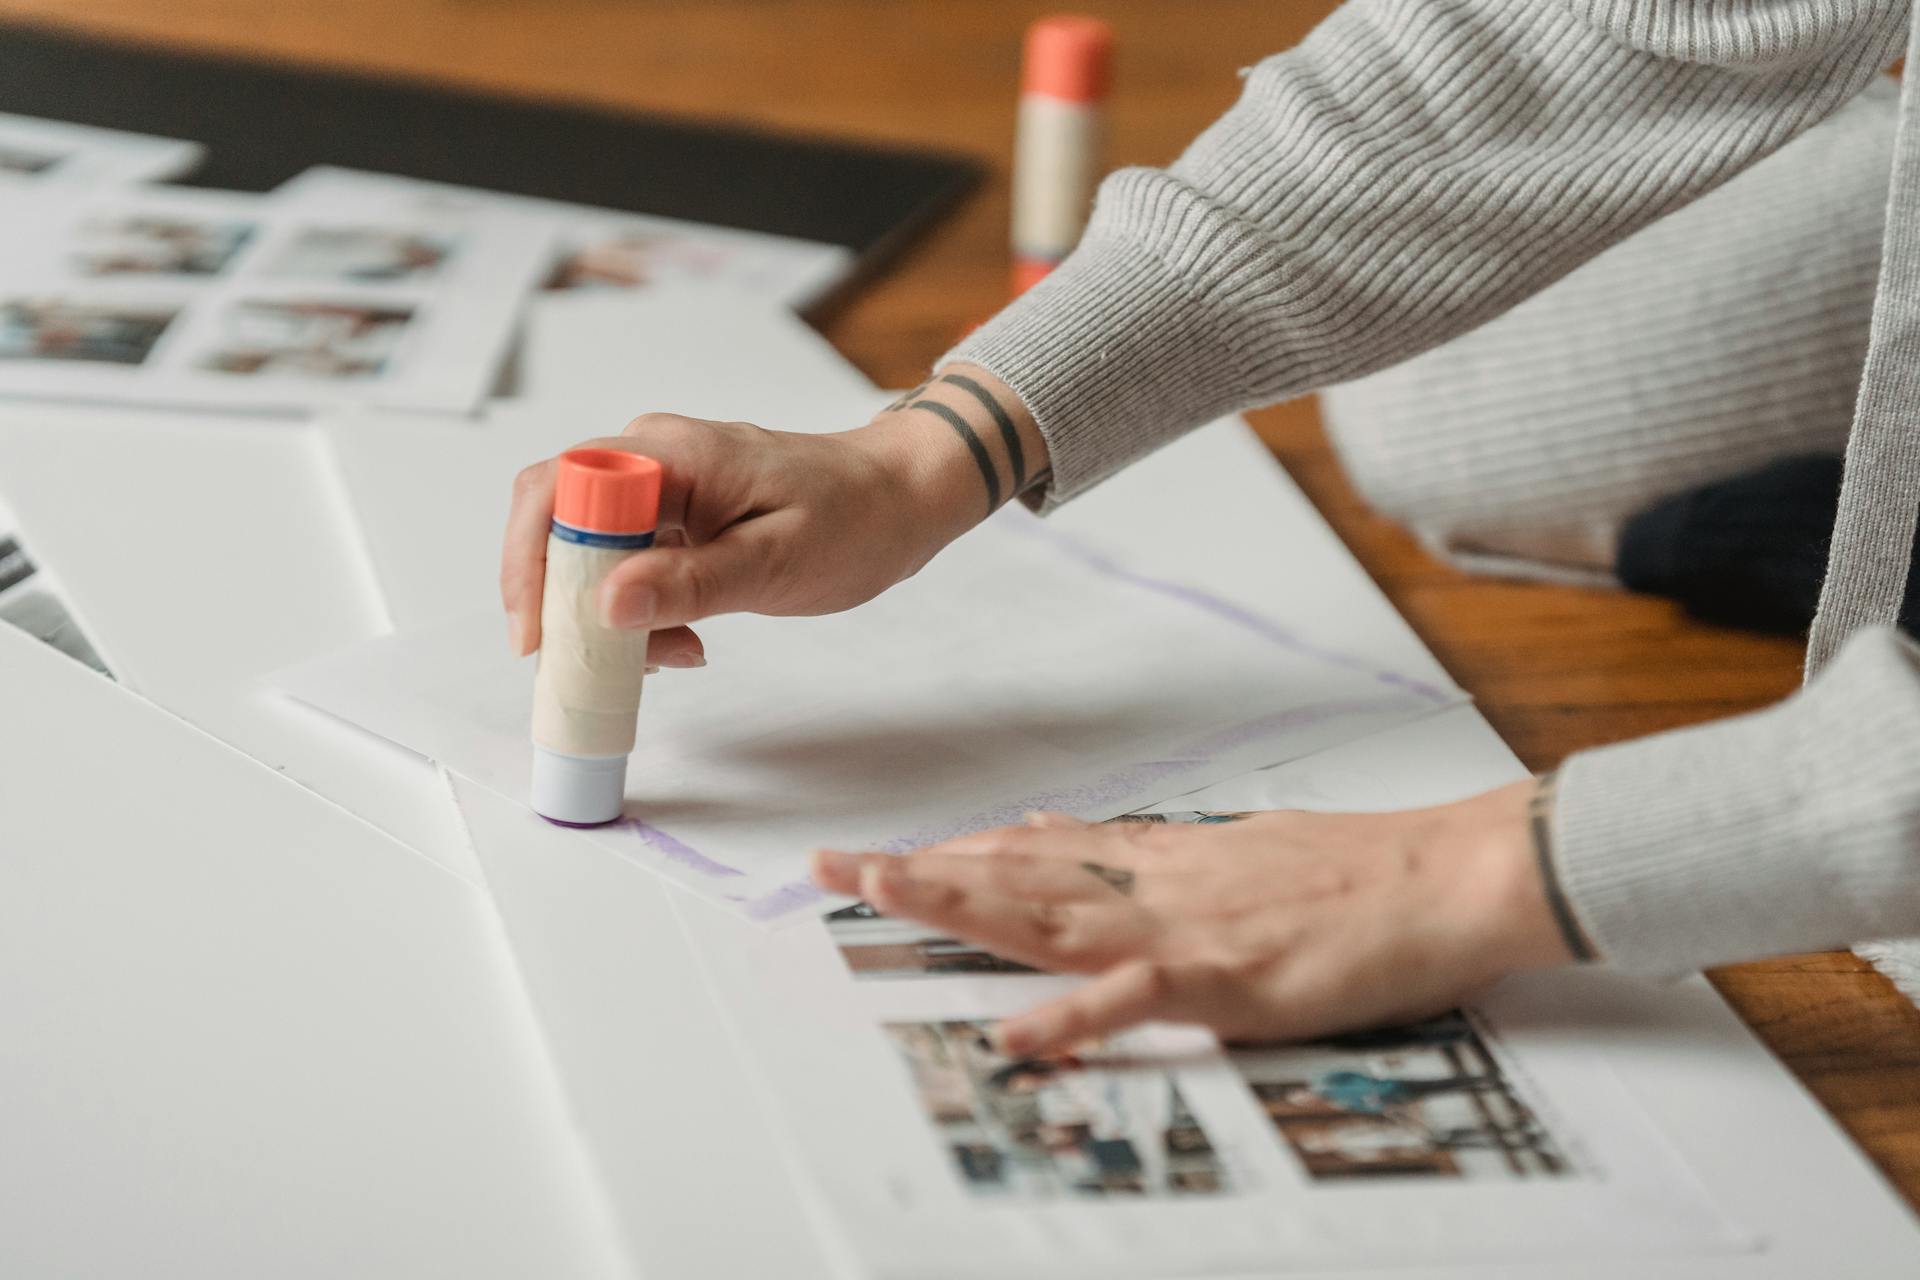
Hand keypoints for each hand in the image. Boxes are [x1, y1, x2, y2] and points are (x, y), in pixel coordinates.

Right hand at [500, 364, 1045, 660]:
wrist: (900, 500)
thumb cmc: (855, 519)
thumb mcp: (776, 563)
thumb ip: (690, 584)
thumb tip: (607, 605)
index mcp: (671, 453)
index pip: (557, 489)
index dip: (531, 563)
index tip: (540, 636)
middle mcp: (652, 457)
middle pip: (557, 523)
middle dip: (563, 601)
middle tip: (595, 666)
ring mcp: (662, 486)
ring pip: (590, 552)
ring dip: (609, 616)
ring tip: (671, 656)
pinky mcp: (675, 515)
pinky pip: (627, 563)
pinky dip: (640, 611)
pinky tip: (684, 641)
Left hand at [810, 780, 1575, 1053]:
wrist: (1445, 873)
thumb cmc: (1354, 871)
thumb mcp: (1238, 851)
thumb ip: (1152, 857)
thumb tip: (1073, 838)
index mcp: (1159, 860)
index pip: (1034, 850)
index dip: (954, 854)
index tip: (885, 854)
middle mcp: (1153, 884)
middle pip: (1016, 874)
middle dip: (921, 872)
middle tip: (833, 865)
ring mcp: (1184, 929)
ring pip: (1052, 914)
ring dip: (963, 904)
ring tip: (883, 894)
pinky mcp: (1229, 978)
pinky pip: (1137, 1000)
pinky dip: (1075, 1015)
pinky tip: (1019, 1030)